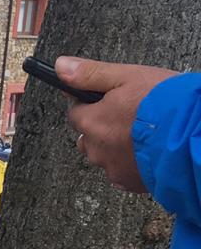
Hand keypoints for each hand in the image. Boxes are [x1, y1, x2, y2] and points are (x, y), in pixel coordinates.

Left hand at [55, 57, 177, 192]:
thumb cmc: (163, 104)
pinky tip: (146, 150)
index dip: (89, 104)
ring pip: (104, 156)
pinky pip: (121, 173)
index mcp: (92, 123)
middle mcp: (96, 149)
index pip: (75, 113)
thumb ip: (91, 74)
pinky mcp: (129, 183)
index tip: (106, 100)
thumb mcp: (127, 76)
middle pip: (87, 138)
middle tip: (129, 116)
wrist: (193, 135)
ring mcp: (112, 168)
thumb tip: (60, 66)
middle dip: (101, 127)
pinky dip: (129, 163)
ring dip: (114, 147)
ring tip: (141, 134)